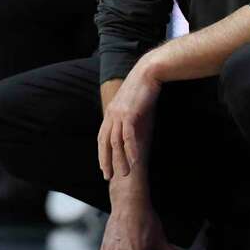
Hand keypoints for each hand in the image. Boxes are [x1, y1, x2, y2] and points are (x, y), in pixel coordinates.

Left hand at [97, 60, 161, 180]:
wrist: (148, 72)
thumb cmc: (143, 87)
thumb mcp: (132, 103)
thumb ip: (129, 116)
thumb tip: (131, 128)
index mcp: (110, 112)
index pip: (102, 136)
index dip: (102, 152)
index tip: (103, 166)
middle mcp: (111, 114)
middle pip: (105, 142)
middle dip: (105, 160)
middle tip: (107, 176)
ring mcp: (119, 114)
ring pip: (116, 142)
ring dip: (119, 160)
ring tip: (124, 174)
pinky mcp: (129, 114)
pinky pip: (128, 136)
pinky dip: (130, 149)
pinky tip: (134, 160)